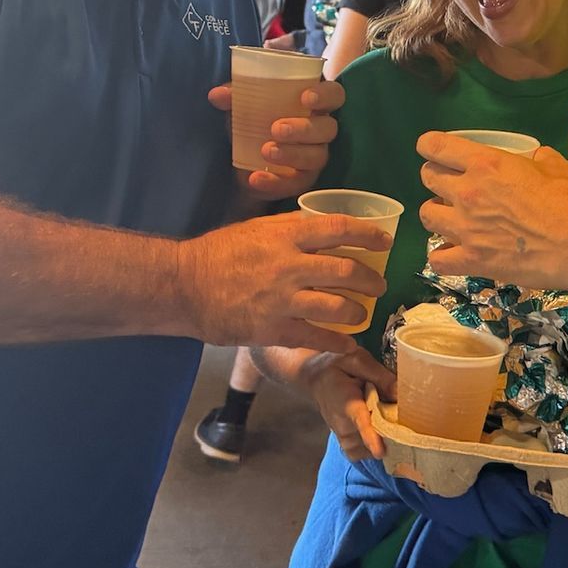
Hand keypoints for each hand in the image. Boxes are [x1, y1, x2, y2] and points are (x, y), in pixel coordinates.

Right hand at [175, 211, 390, 354]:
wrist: (182, 285)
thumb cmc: (218, 253)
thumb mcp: (255, 228)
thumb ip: (289, 227)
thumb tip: (321, 224)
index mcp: (285, 235)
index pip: (339, 228)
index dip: (369, 234)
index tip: (385, 241)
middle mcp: (289, 265)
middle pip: (347, 271)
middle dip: (372, 280)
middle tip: (380, 285)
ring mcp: (282, 299)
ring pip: (337, 307)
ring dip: (357, 312)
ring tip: (362, 314)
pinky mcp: (272, 329)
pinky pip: (315, 337)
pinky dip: (337, 342)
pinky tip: (346, 344)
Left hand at [208, 78, 344, 199]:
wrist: (245, 154)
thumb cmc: (256, 116)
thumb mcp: (245, 102)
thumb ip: (234, 95)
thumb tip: (217, 95)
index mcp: (315, 102)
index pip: (334, 95)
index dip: (326, 96)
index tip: (306, 97)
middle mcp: (322, 129)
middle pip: (328, 129)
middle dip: (304, 129)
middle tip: (276, 128)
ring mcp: (315, 156)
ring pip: (317, 157)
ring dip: (293, 154)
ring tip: (266, 151)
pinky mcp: (302, 180)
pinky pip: (296, 184)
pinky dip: (275, 183)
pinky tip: (256, 178)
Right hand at [305, 349, 396, 460]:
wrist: (314, 376)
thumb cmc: (337, 365)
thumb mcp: (357, 360)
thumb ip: (379, 376)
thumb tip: (399, 394)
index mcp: (347, 401)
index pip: (359, 422)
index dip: (370, 437)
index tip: (380, 451)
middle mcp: (342, 423)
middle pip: (367, 441)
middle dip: (386, 437)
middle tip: (402, 425)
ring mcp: (341, 434)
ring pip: (364, 451)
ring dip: (379, 443)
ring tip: (391, 427)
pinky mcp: (343, 440)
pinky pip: (358, 453)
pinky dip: (370, 450)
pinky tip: (380, 435)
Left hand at [417, 136, 567, 293]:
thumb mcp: (555, 165)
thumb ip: (536, 158)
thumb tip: (533, 159)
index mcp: (487, 163)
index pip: (436, 146)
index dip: (430, 146)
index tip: (432, 150)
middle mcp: (468, 192)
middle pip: (428, 177)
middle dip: (437, 178)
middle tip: (452, 186)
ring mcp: (465, 228)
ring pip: (426, 215)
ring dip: (437, 213)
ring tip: (452, 219)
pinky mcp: (471, 260)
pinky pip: (437, 259)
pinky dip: (442, 255)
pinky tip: (454, 252)